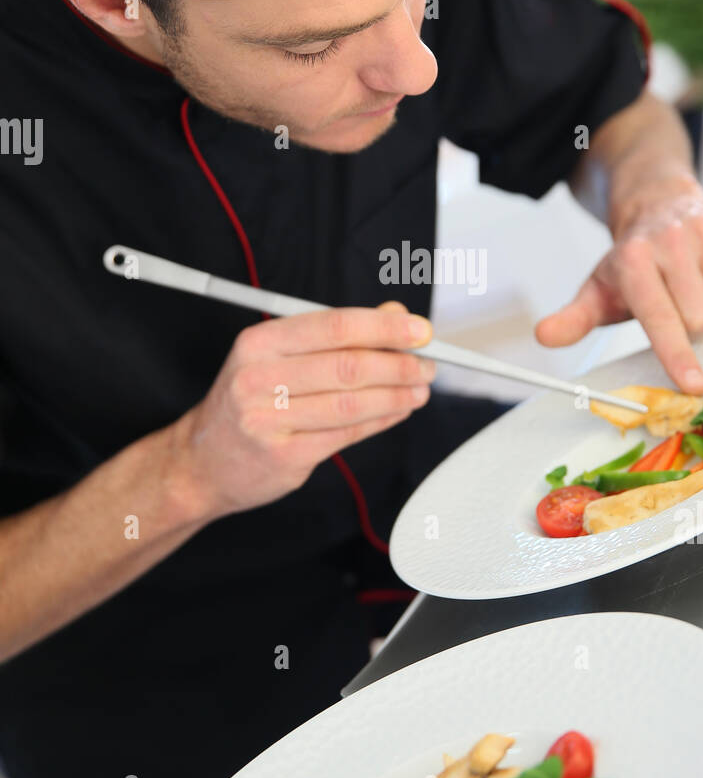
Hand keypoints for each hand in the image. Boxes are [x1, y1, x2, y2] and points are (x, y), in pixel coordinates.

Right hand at [170, 302, 434, 517]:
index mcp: (259, 343)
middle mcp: (259, 378)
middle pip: (347, 366)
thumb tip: (394, 315)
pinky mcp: (284, 455)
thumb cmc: (248, 402)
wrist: (201, 462)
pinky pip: (345, 435)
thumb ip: (336, 334)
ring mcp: (268, 419)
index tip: (420, 331)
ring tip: (419, 390)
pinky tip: (397, 411)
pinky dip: (380, 421)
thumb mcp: (279, 356)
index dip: (384, 328)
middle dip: (398, 364)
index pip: (333, 326)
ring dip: (396, 395)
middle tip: (427, 365)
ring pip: (351, 404)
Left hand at [535, 179, 702, 393]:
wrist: (659, 207)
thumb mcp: (598, 291)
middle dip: (696, 325)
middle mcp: (670, 239)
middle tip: (680, 306)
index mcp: (634, 261)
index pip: (660, 319)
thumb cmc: (632, 263)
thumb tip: (545, 336)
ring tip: (698, 287)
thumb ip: (574, 320)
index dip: (677, 355)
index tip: (694, 387)